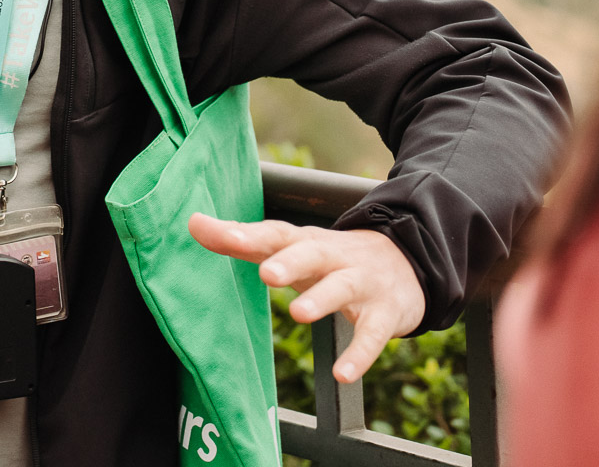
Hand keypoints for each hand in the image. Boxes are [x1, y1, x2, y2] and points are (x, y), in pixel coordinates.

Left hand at [189, 214, 424, 383]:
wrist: (405, 263)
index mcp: (305, 242)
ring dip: (321, 299)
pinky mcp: (385, 313)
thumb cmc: (329, 259)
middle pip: (312, 253)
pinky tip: (343, 375)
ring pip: (342, 287)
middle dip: (290, 261)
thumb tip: (193, 223)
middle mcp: (333, 257)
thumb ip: (242, 240)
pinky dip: (360, 354)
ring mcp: (362, 283)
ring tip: (298, 313)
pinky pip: (373, 334)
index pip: (275, 233)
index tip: (218, 233)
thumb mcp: (289, 249)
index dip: (248, 234)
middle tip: (266, 274)